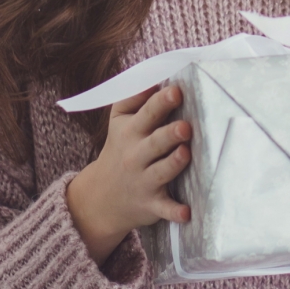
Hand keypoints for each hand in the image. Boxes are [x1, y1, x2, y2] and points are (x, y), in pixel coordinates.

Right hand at [66, 84, 191, 266]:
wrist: (102, 196)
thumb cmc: (120, 148)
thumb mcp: (120, 121)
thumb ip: (135, 97)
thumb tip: (157, 75)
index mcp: (131, 131)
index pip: (147, 113)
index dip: (161, 102)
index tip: (177, 91)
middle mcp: (136, 156)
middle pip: (154, 142)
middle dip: (170, 134)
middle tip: (186, 126)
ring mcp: (143, 181)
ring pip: (161, 172)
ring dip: (173, 164)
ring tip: (186, 153)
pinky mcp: (151, 204)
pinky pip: (163, 209)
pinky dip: (174, 212)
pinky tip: (187, 213)